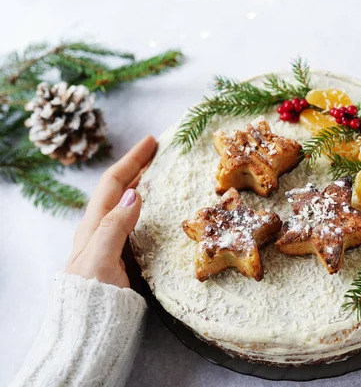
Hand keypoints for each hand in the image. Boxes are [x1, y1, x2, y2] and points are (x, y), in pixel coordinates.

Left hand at [66, 136, 156, 287]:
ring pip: (128, 204)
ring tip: (161, 173)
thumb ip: (114, 227)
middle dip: (138, 167)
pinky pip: (137, 222)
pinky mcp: (122, 256)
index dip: (132, 160)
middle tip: (159, 151)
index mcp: (94, 225)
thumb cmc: (91, 296)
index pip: (114, 184)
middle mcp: (101, 229)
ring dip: (144, 184)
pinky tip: (160, 210)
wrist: (88, 329)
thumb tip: (135, 194)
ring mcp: (111, 242)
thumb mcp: (99, 259)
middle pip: (120, 189)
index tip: (151, 142)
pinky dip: (150, 207)